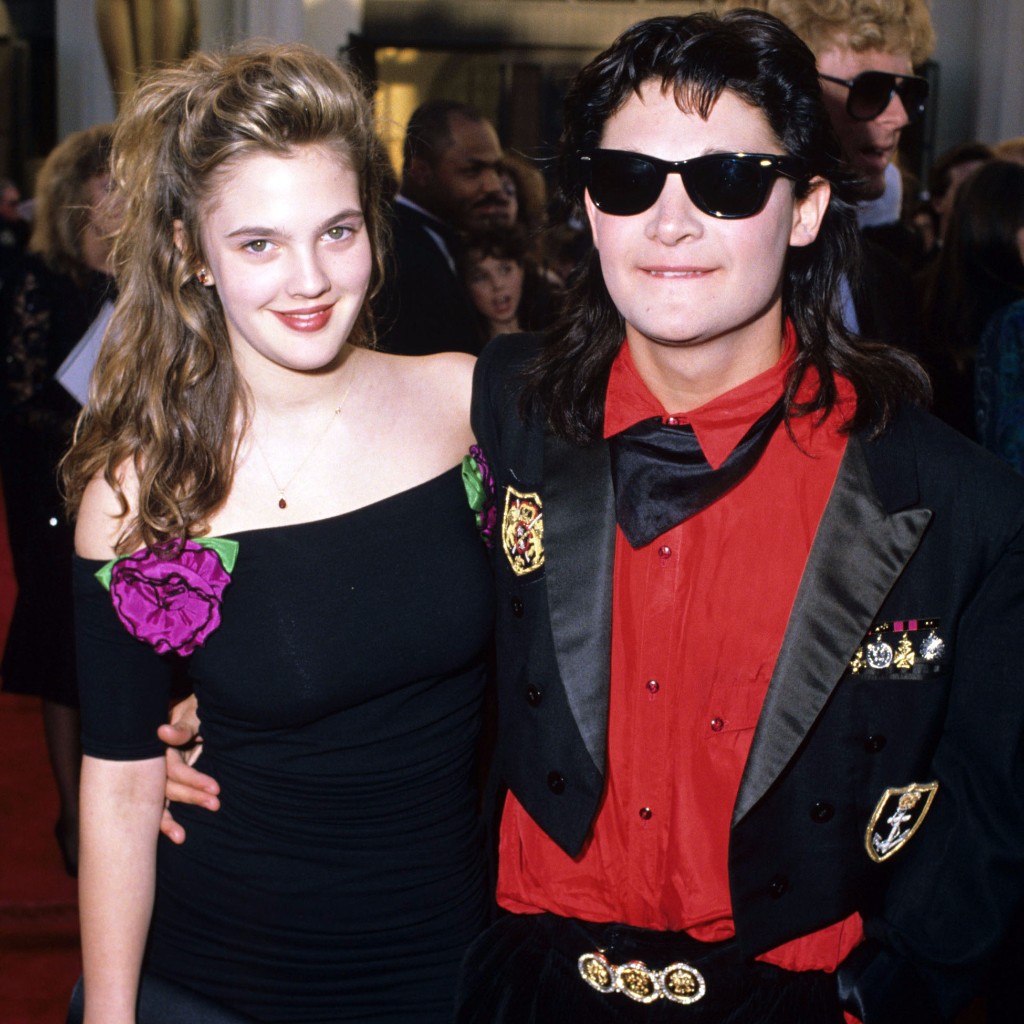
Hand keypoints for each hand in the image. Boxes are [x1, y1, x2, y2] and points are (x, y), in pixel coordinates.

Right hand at [157, 695, 219, 843]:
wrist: (198, 710)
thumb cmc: (195, 711)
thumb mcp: (192, 714)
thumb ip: (182, 728)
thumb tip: (162, 732)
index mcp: (158, 746)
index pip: (173, 769)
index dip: (192, 779)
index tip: (215, 788)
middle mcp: (155, 763)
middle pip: (166, 787)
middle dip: (190, 797)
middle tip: (216, 804)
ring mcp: (158, 774)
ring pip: (159, 799)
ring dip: (169, 819)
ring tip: (181, 837)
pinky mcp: (164, 783)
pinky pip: (161, 803)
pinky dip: (164, 821)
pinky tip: (172, 836)